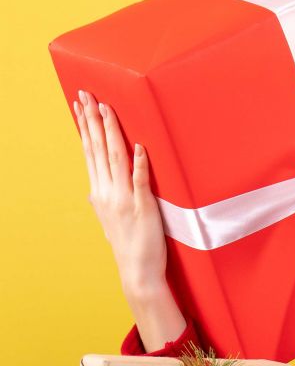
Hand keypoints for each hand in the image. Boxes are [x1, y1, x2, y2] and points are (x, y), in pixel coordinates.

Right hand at [76, 90, 168, 296]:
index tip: (80, 105)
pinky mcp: (143, 207)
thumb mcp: (109, 219)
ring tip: (107, 110)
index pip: (90, 152)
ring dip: (112, 133)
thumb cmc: (128, 244)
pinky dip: (139, 164)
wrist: (137, 271)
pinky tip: (138, 147)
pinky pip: (140, 182)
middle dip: (92, 120)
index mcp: (99, 192)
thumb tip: (92, 191)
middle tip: (87, 95)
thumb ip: (102, 201)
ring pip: (116, 159)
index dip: (85, 127)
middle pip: (98, 149)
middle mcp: (107, 192)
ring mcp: (124, 199)